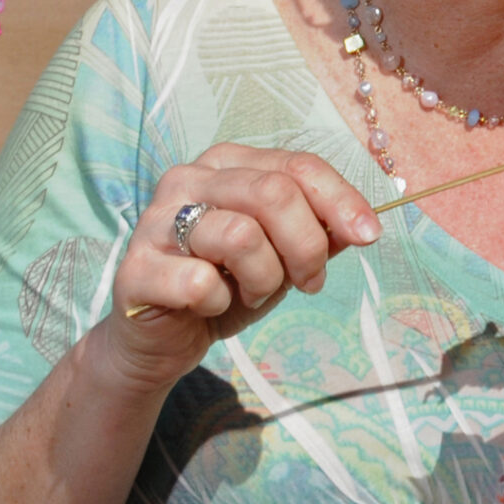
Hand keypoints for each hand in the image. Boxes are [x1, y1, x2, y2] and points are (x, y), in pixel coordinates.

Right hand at [107, 148, 378, 389]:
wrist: (162, 340)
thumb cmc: (227, 285)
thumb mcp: (284, 255)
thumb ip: (320, 231)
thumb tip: (362, 225)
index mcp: (229, 163)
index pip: (299, 165)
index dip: (341, 200)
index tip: (369, 236)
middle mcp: (188, 178)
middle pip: (275, 192)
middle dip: (306, 246)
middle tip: (309, 282)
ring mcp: (155, 221)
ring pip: (242, 235)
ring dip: (264, 278)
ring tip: (250, 291)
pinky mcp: (134, 269)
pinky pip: (200, 283)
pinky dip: (220, 303)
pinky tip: (208, 305)